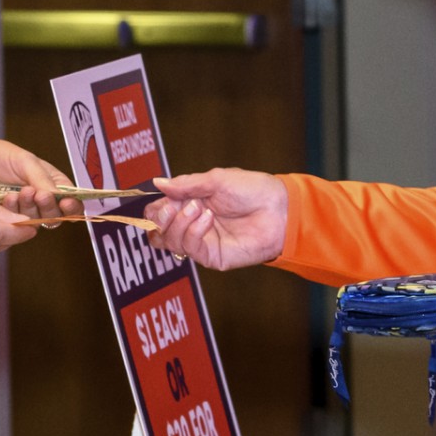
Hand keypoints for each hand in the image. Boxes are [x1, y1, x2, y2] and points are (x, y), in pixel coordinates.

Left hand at [0, 139, 82, 217]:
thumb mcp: (24, 159)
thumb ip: (41, 176)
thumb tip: (58, 194)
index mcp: (49, 181)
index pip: (70, 197)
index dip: (73, 203)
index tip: (67, 201)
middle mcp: (39, 199)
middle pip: (57, 213)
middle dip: (50, 205)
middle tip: (40, 194)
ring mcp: (23, 212)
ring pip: (38, 221)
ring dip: (31, 207)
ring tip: (21, 192)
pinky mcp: (6, 222)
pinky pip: (18, 225)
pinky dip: (15, 212)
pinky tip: (7, 198)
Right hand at [144, 168, 287, 270]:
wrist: (280, 209)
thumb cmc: (253, 190)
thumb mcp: (216, 179)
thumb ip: (186, 184)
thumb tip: (158, 182)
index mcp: (190, 203)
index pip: (159, 211)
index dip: (155, 207)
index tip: (162, 198)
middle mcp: (192, 224)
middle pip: (157, 231)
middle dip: (159, 218)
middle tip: (171, 207)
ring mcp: (201, 242)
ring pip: (170, 241)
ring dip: (179, 222)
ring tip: (199, 208)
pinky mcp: (212, 256)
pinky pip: (190, 248)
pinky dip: (193, 231)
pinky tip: (208, 218)